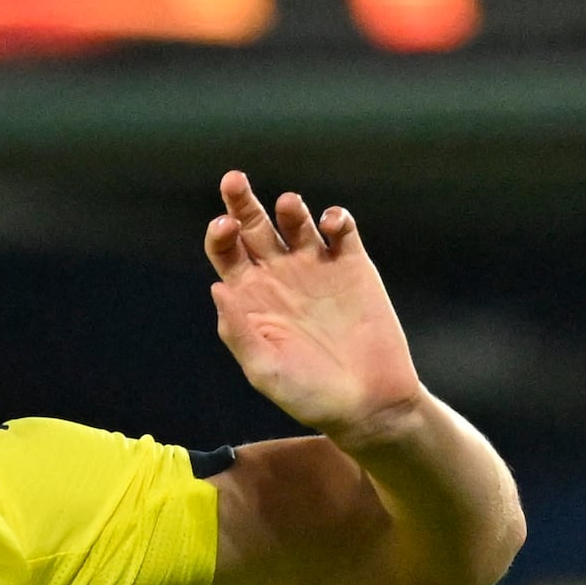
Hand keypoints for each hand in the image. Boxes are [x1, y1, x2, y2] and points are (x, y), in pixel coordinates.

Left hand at [204, 170, 426, 445]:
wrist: (369, 403)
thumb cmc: (310, 396)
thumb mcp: (265, 370)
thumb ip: (238, 331)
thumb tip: (216, 287)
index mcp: (252, 298)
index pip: (227, 252)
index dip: (220, 235)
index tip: (224, 228)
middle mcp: (280, 276)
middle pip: (253, 225)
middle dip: (241, 201)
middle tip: (234, 180)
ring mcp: (317, 267)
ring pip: (295, 220)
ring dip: (289, 206)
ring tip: (289, 207)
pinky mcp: (352, 266)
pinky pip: (341, 229)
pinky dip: (335, 217)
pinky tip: (332, 224)